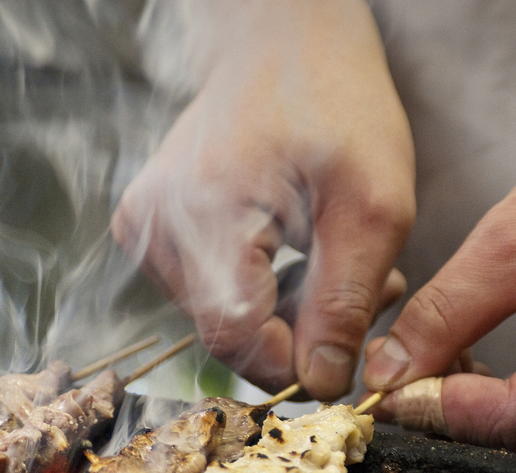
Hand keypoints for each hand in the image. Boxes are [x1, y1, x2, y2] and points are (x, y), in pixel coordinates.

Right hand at [111, 0, 414, 398]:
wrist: (282, 46)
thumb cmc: (335, 105)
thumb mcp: (372, 205)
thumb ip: (346, 302)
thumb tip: (325, 383)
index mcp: (202, 213)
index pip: (236, 338)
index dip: (298, 362)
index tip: (353, 348)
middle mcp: (154, 227)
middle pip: (228, 334)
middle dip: (302, 334)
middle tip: (369, 292)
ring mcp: (143, 229)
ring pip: (222, 319)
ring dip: (287, 314)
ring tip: (336, 263)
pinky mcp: (150, 231)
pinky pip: (209, 293)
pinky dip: (262, 291)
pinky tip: (299, 254)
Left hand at [364, 27, 515, 461]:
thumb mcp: (507, 245)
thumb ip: (442, 317)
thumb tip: (386, 377)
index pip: (514, 421)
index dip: (437, 409)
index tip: (383, 388)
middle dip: (450, 415)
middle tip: (396, 374)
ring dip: (472, 415)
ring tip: (434, 358)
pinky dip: (500, 407)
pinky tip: (468, 365)